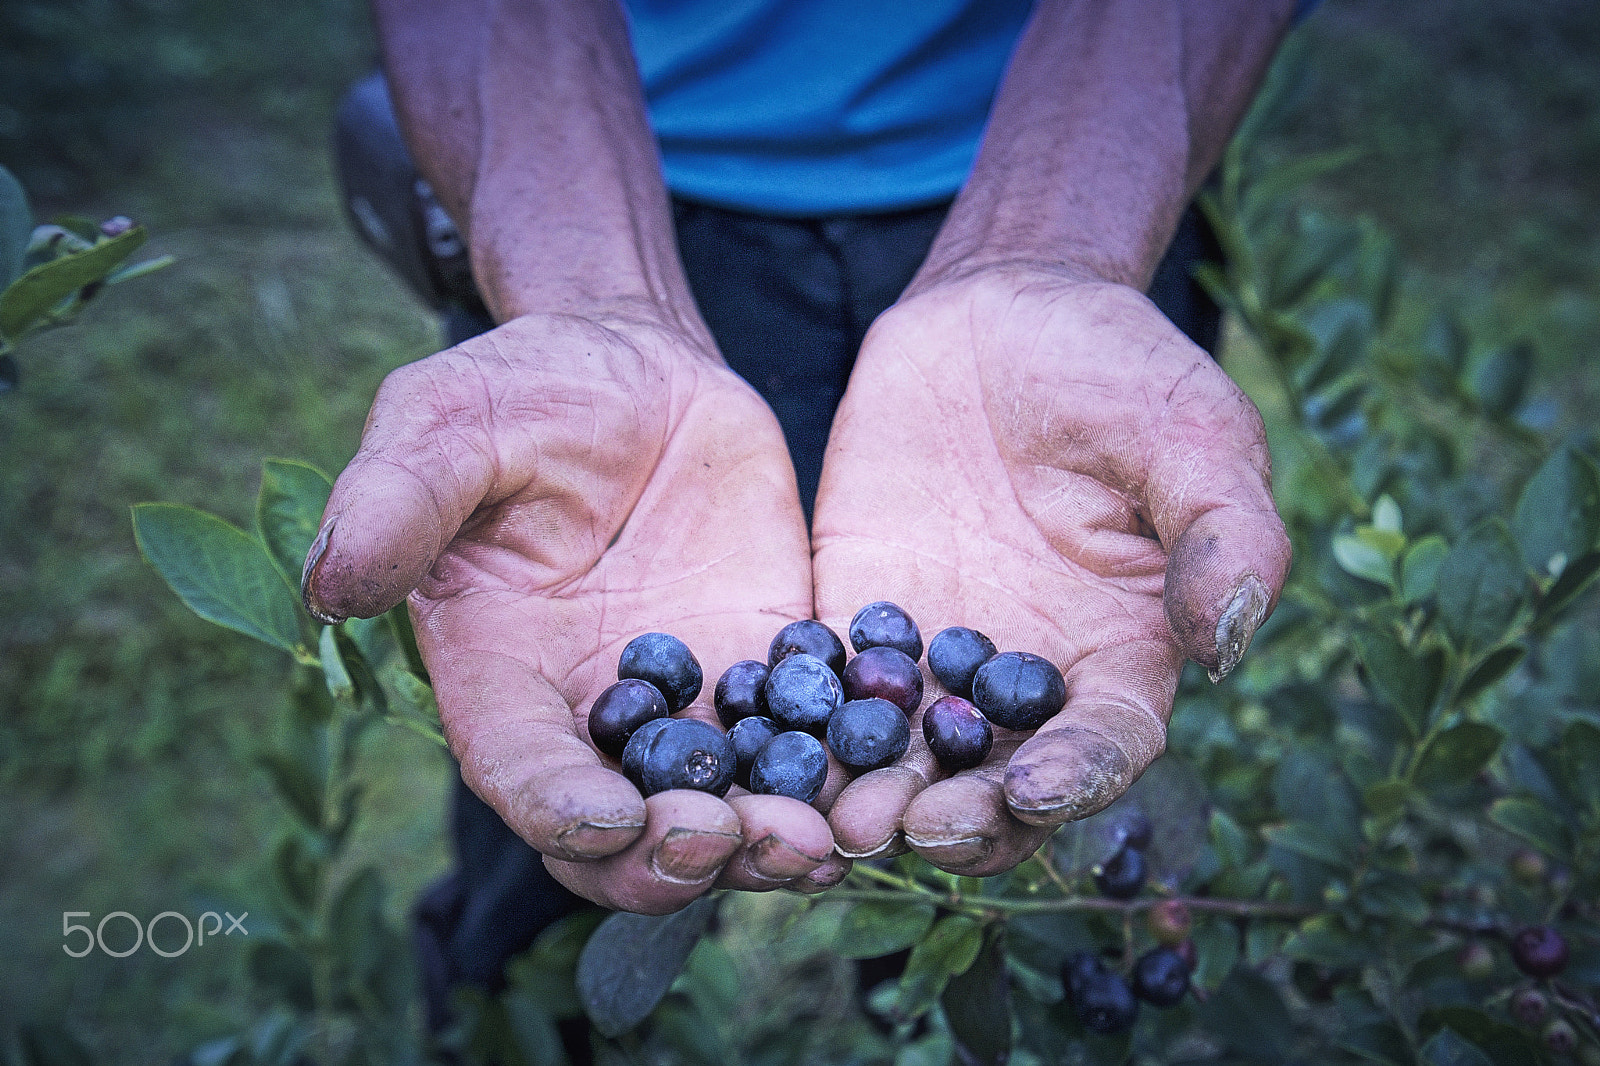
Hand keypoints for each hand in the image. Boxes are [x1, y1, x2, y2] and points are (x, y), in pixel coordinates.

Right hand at [302, 309, 840, 912]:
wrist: (637, 370)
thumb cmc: (522, 391)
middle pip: (628, 833)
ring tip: (825, 838)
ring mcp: (689, 705)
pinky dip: (843, 775)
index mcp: (498, 679)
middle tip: (740, 841)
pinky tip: (886, 780)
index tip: (608, 819)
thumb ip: (398, 500)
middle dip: (680, 857)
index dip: (559, 810)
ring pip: (727, 812)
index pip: (520, 774)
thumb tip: (336, 585)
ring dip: (772, 842)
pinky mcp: (766, 671)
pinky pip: (808, 746)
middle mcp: (591, 717)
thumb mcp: (445, 421)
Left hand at [813, 264, 1290, 873]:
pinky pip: (824, 685)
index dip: (1078, 778)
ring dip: (870, 793)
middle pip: (996, 781)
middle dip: (957, 814)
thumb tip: (1230, 643)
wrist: (1002, 309)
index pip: (1105, 743)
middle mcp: (1026, 677)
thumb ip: (1224, 533)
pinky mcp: (857, 617)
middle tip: (908, 827)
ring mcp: (936, 656)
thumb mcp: (1192, 434)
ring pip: (904, 755)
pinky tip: (763, 744)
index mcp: (1119, 654)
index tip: (1036, 791)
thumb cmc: (1119, 370)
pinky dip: (798, 726)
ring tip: (833, 814)